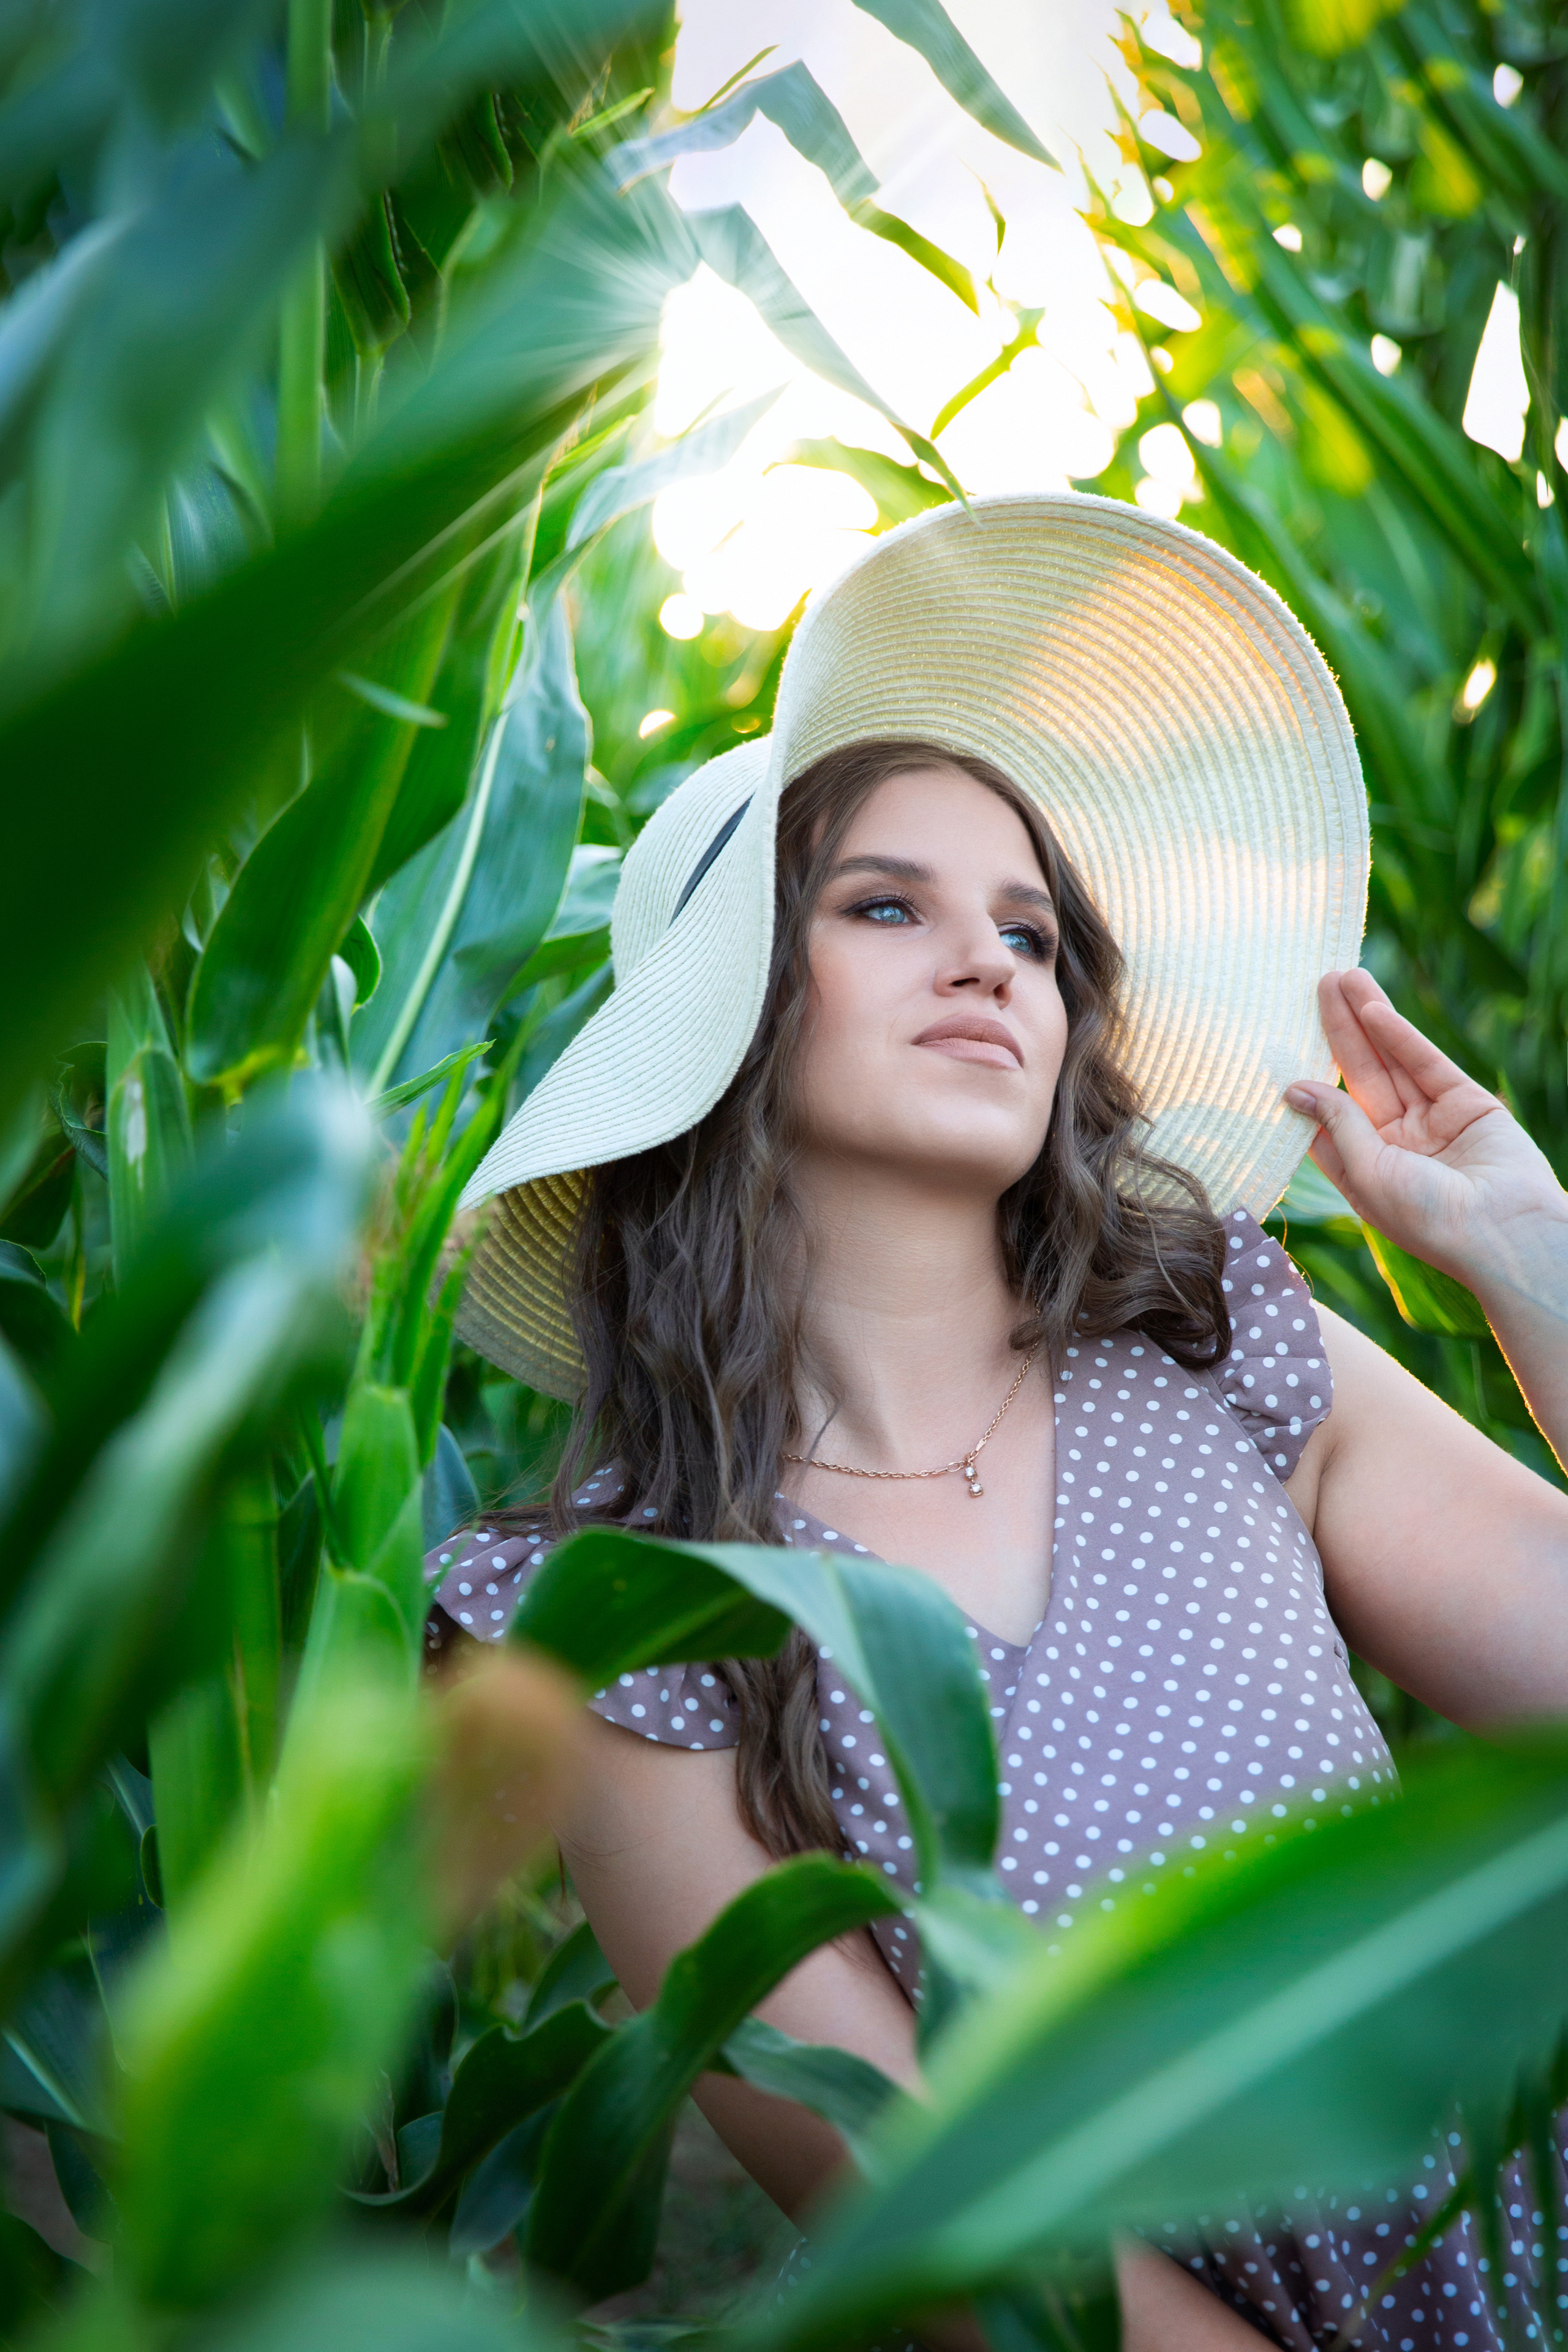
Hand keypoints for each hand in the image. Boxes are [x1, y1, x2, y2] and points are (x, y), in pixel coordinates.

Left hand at [1284, 970, 1567, 1290]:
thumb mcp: (1367, 1172)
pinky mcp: (1467, 1103)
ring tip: (1340, 976)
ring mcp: (1432, 1122)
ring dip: (1365, 1019)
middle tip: (1314, 984)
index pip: (1326, 1116)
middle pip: (1357, 1076)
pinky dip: (1398, 1035)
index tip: (1276, 1042)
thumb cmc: (1427, 1219)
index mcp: (1365, 1171)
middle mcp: (1396, 1145)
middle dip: (1336, 1032)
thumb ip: (1336, 1124)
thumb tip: (1294, 1088)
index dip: (1305, 1079)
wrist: (1503, 1233)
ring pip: (1390, 1061)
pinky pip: (1424, 1063)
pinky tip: (1372, 1007)